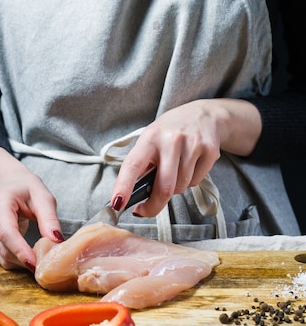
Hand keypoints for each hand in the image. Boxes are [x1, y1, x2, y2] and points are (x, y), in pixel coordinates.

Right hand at [0, 147, 62, 269]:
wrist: (7, 183)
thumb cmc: (25, 188)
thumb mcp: (42, 196)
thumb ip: (49, 218)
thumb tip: (56, 241)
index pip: (7, 232)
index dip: (21, 251)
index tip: (36, 264)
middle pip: (3, 248)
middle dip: (24, 260)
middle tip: (46, 265)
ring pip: (1, 256)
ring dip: (21, 263)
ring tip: (41, 260)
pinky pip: (1, 256)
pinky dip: (17, 261)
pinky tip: (30, 256)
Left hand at [111, 98, 261, 216]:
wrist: (202, 115)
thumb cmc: (170, 132)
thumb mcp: (150, 140)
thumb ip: (142, 165)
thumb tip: (132, 195)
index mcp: (150, 138)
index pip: (133, 165)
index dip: (123, 187)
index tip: (117, 204)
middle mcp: (171, 140)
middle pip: (163, 187)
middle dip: (154, 205)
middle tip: (145, 210)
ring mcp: (192, 144)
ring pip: (180, 187)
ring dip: (174, 188)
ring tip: (174, 172)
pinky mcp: (210, 151)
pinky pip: (196, 182)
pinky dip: (190, 182)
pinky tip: (189, 166)